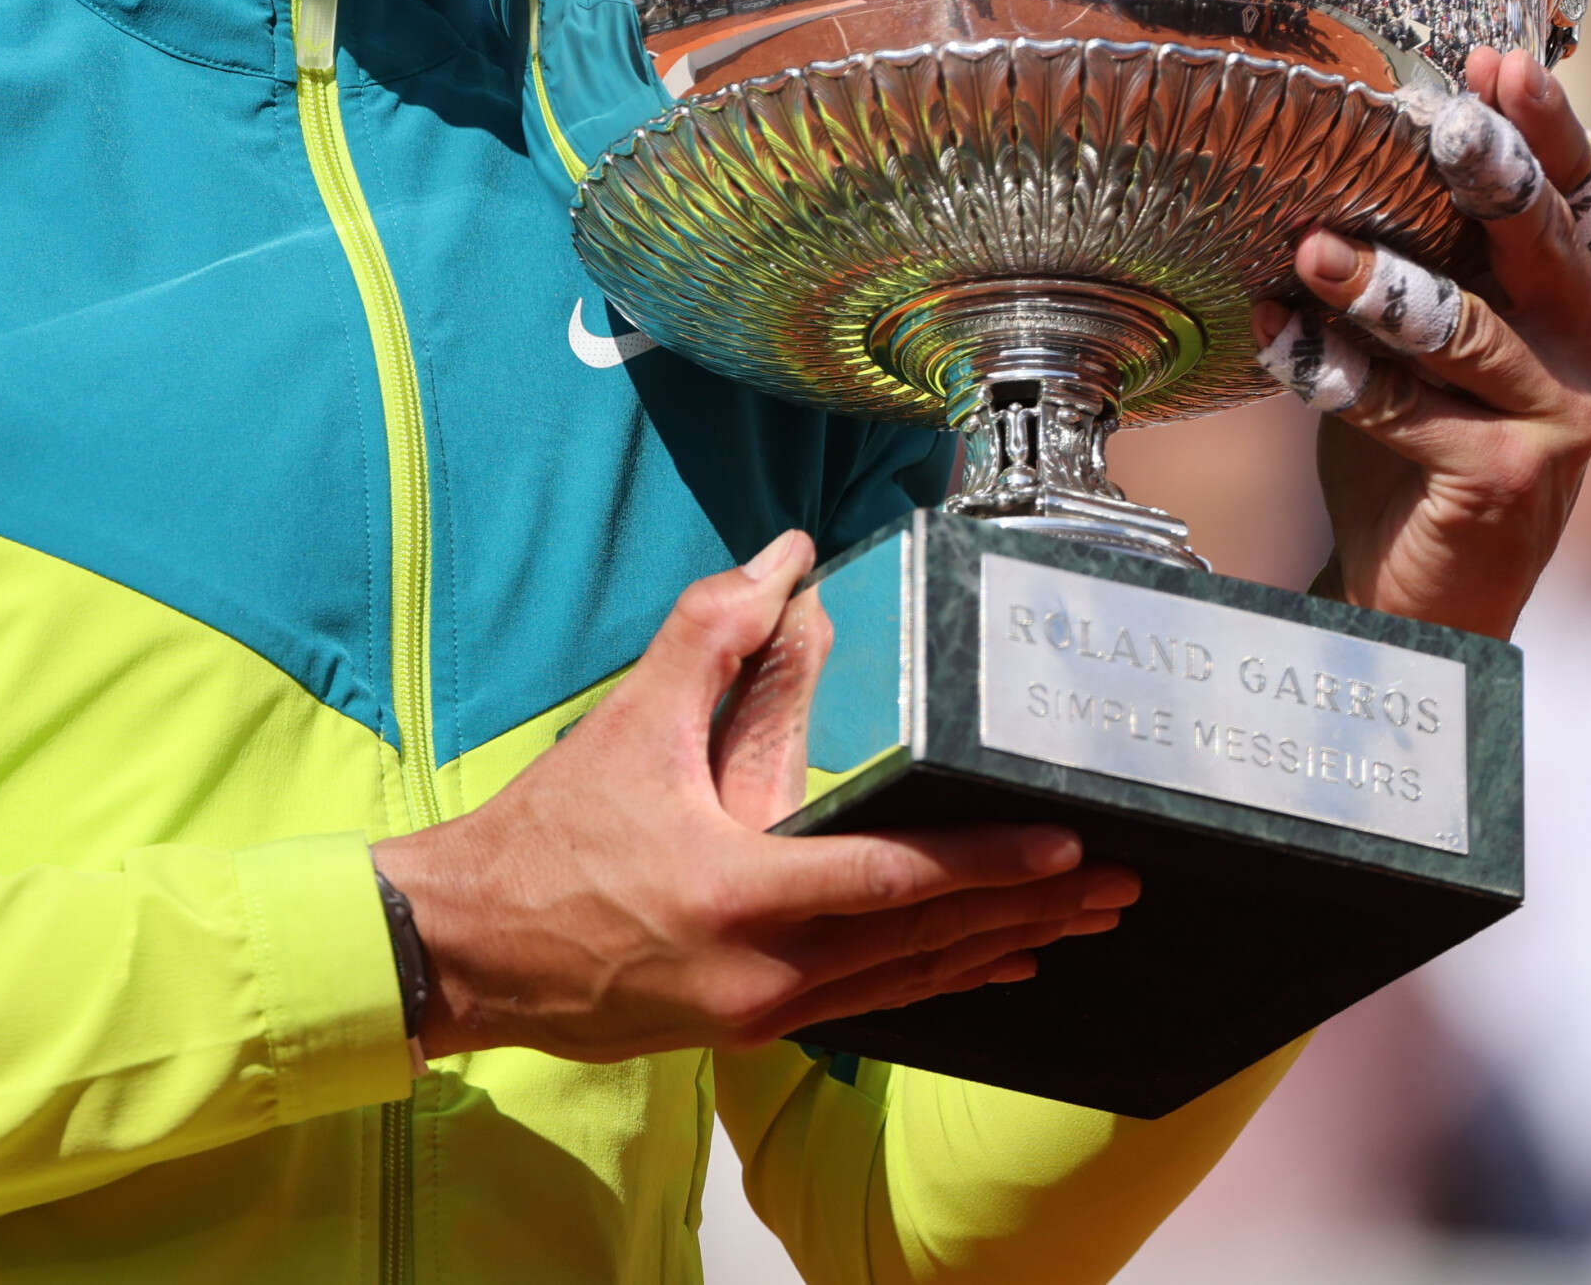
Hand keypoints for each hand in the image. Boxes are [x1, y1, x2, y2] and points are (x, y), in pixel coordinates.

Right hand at [369, 532, 1135, 1062]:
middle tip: (1121, 884)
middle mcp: (763, 974)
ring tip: (1082, 924)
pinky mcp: (750, 1030)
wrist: (469, 951)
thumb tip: (785, 559)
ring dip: (1001, 949)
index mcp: (737, 897)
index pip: (895, 884)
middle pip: (928, 946)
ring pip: (910, 984)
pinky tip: (989, 968)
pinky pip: (873, 1005)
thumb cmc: (545, 838)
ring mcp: (760, 1014)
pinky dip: (939, 981)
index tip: (1073, 847)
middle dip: (1032, 912)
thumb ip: (709, 634)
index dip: (990, 864)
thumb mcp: (627, 726)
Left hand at [1270, 48, 1590, 639]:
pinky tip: (1275, 338)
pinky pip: (1411, 410)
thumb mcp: (1424, 333)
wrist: (1416, 584)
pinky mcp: (1513, 478)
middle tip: (1438, 124)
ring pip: (1468, 330)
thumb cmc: (1415, 441)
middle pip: (1544, 244)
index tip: (1497, 60)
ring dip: (1381, 287)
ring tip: (1312, 250)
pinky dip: (1335, 373)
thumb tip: (1338, 141)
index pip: (1574, 193)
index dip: (1542, 126)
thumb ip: (1421, 253)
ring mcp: (1563, 418)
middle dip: (1491, 176)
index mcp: (1576, 297)